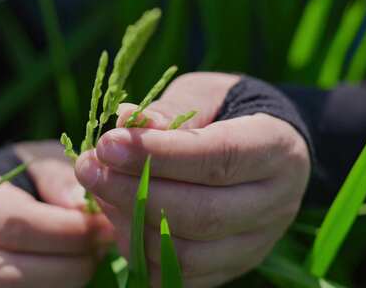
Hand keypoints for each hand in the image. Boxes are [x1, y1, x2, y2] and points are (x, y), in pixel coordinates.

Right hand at [0, 141, 112, 287]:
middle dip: (70, 266)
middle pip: (14, 272)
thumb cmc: (23, 179)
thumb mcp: (39, 162)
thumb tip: (82, 206)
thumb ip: (59, 178)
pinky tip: (70, 277)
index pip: (20, 225)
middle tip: (102, 250)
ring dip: (63, 284)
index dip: (69, 231)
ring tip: (89, 262)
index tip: (105, 227)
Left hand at [75, 73, 310, 286]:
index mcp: (276, 150)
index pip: (219, 158)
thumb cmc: (225, 113)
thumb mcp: (202, 96)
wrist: (258, 149)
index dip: (161, 155)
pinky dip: (141, 253)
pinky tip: (120, 221)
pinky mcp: (232, 266)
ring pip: (190, 254)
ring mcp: (256, 243)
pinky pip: (180, 276)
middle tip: (89, 168)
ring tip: (101, 191)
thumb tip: (123, 122)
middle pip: (204, 213)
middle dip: (135, 193)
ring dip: (133, 225)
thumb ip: (168, 110)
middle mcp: (275, 204)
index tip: (109, 144)